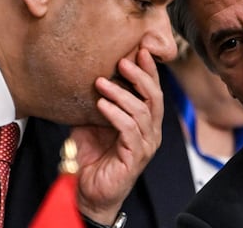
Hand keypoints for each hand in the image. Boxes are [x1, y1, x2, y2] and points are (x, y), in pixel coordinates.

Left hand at [70, 48, 163, 224]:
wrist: (87, 192)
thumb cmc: (93, 157)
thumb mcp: (93, 122)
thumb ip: (99, 101)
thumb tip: (91, 75)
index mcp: (145, 121)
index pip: (153, 91)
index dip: (149, 70)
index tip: (139, 50)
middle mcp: (150, 132)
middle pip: (154, 97)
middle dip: (140, 76)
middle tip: (122, 61)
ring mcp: (145, 145)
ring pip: (141, 111)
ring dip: (121, 93)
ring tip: (102, 83)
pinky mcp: (135, 157)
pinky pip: (129, 129)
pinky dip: (115, 114)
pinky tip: (101, 105)